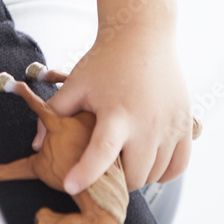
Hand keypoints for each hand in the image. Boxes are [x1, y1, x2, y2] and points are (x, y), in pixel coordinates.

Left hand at [34, 0, 192, 194]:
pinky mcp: (185, 125)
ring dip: (137, 176)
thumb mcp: (75, 85)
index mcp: (117, 113)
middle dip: (114, 180)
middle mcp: (147, 123)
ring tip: (121, 162)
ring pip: (156, 174)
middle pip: (133, 174)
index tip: (71, 186)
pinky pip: (178, 166)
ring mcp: (170, 126)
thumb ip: (55, 114)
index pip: (101, 153)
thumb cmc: (106, 61)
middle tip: (101, 171)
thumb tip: (38, 144)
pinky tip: (147, 162)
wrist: (142, 37)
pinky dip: (163, 173)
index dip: (85, 174)